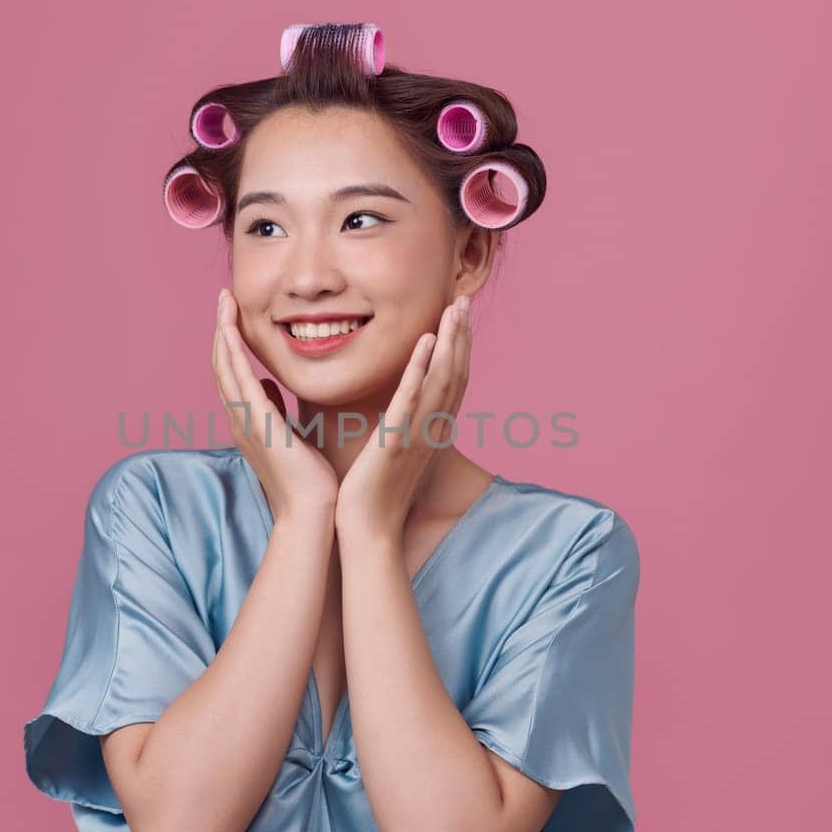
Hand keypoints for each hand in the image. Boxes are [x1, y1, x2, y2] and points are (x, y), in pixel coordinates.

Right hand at [212, 288, 338, 523]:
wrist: (312, 511)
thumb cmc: (307, 479)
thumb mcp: (289, 434)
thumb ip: (275, 407)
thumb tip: (268, 383)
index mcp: (248, 420)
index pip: (232, 372)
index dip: (230, 341)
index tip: (234, 313)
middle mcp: (239, 418)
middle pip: (222, 364)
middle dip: (222, 328)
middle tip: (224, 297)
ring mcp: (244, 420)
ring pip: (225, 366)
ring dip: (223, 331)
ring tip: (225, 302)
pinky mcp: (256, 422)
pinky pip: (238, 379)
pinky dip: (233, 352)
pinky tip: (232, 329)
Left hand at [335, 294, 471, 536]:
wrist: (367, 532)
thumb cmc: (373, 496)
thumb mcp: (394, 454)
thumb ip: (400, 428)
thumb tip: (398, 411)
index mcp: (430, 432)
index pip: (452, 383)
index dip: (459, 348)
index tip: (459, 317)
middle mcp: (432, 430)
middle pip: (456, 374)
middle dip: (461, 335)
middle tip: (464, 299)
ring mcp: (417, 435)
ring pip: (442, 380)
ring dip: (450, 341)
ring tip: (453, 308)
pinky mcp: (396, 441)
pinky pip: (412, 399)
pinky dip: (421, 369)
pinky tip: (425, 342)